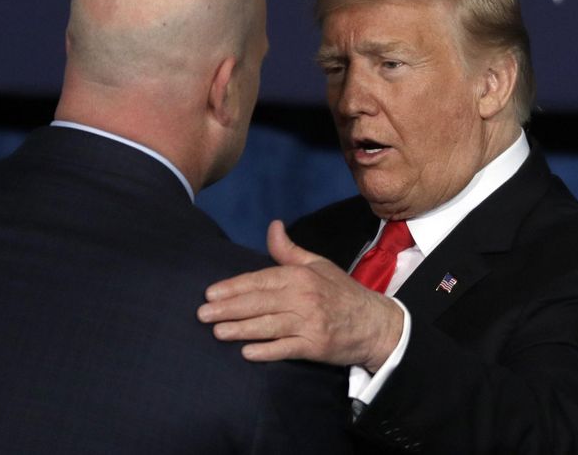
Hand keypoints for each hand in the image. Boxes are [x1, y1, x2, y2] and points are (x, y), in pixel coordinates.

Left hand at [197, 220, 403, 372]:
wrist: (375, 323)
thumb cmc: (341, 293)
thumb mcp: (317, 265)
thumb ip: (289, 250)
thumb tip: (273, 225)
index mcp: (300, 276)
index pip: (260, 280)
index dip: (233, 287)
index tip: (210, 293)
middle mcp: (303, 297)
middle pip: (259, 303)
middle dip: (228, 308)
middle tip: (202, 314)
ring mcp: (309, 322)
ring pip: (268, 325)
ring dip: (240, 329)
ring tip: (217, 331)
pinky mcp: (315, 345)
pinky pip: (286, 348)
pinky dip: (266, 351)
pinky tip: (246, 352)